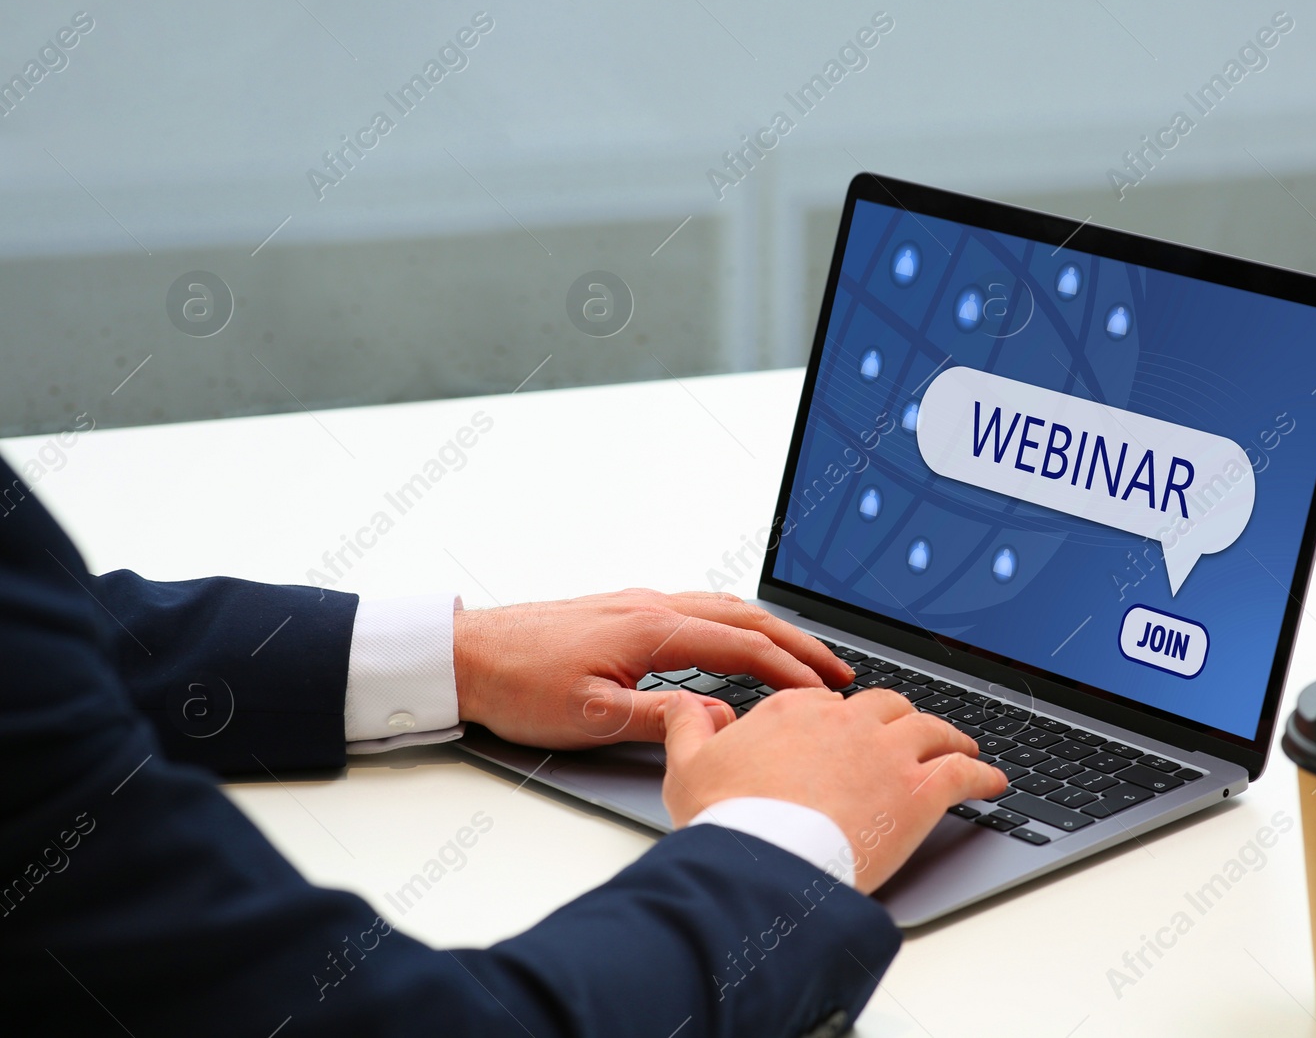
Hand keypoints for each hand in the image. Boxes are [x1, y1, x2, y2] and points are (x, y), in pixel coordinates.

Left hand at [452, 588, 854, 749]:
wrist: (466, 654)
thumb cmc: (518, 683)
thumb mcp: (591, 717)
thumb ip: (660, 719)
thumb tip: (716, 724)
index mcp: (650, 629)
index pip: (741, 645)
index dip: (790, 669)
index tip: (825, 691)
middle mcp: (650, 606)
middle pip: (744, 616)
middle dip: (797, 642)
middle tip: (837, 669)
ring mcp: (637, 604)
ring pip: (722, 606)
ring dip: (769, 629)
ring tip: (801, 655)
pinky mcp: (623, 610)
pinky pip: (698, 607)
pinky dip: (736, 622)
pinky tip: (737, 637)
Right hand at [660, 688, 1006, 894]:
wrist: (761, 863)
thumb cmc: (726, 820)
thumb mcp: (687, 766)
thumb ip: (688, 726)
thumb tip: (686, 702)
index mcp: (793, 710)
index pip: (828, 703)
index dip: (842, 721)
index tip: (848, 735)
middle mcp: (846, 722)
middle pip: (886, 707)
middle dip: (901, 719)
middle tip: (909, 734)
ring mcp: (886, 754)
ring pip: (930, 730)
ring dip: (950, 737)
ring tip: (960, 747)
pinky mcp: (917, 792)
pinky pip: (962, 773)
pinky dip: (981, 774)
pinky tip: (992, 781)